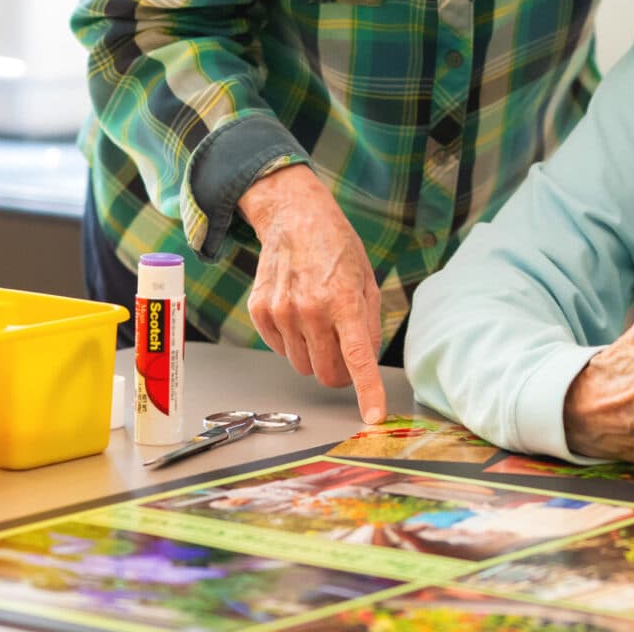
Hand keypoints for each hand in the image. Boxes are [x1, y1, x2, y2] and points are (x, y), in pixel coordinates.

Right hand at [239, 164, 388, 423]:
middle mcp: (311, 309)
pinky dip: (292, 341)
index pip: (358, 358)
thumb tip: (364, 361)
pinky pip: (280, 350)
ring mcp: (281, 312)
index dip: (368, 391)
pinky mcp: (260, 312)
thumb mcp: (366, 278)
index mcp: (344, 300)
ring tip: (319, 320)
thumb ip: (368, 322)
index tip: (373, 416)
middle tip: (344, 350)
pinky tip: (297, 313)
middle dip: (340, 372)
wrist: (293, 217)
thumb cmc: (335, 246)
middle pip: (327, 374)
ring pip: (303, 366)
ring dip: (315, 354)